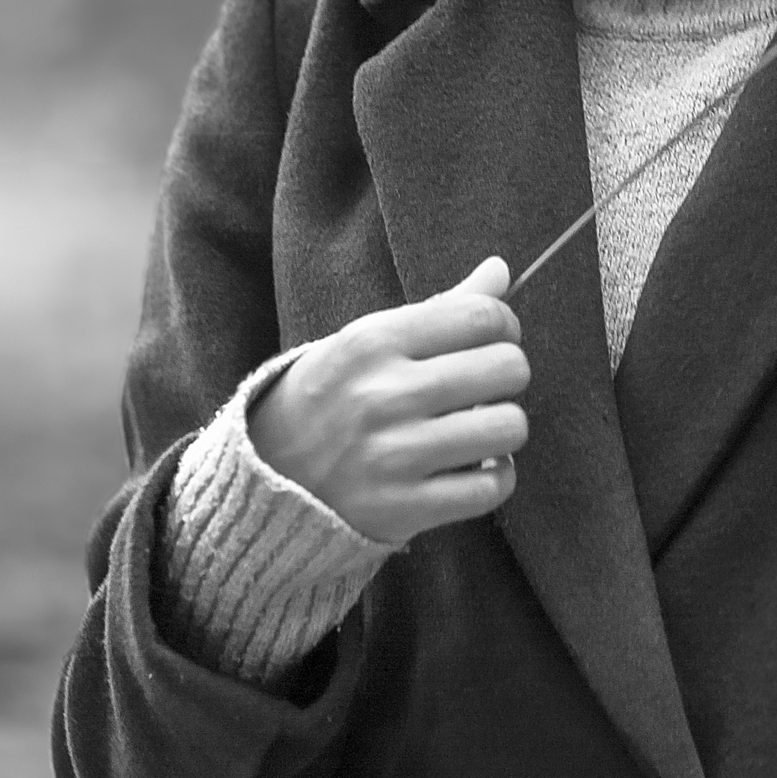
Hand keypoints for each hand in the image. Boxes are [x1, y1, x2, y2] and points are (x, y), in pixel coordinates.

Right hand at [246, 257, 530, 545]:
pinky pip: (492, 488)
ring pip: (509, 428)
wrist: (267, 475)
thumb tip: (502, 269)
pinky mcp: (405, 508)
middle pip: (507, 368)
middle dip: (506, 375)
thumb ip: (440, 308)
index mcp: (373, 341)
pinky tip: (473, 467)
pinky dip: (495, 478)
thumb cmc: (331, 396)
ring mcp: (394, 456)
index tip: (490, 341)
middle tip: (482, 387)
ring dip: (503, 428)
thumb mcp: (369, 340)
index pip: (483, 316)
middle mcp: (384, 395)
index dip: (503, 326)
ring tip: (478, 428)